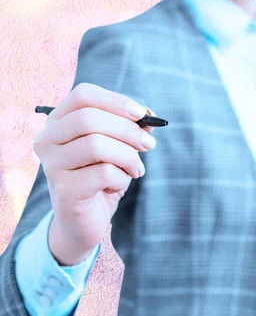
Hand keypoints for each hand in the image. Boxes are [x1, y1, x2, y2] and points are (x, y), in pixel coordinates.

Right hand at [33, 83, 156, 264]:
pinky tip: (118, 185)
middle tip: (149, 145)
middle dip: (128, 130)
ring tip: (135, 169)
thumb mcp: (118, 147)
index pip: (83, 95)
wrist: (85, 221)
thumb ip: (131, 128)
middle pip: (89, 118)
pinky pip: (104, 173)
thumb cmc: (102, 177)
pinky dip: (122, 178)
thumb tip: (149, 115)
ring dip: (128, 157)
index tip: (141, 114)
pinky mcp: (64, 191)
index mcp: (58, 122)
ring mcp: (51, 166)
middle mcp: (47, 140)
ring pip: (97, 145)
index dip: (116, 101)